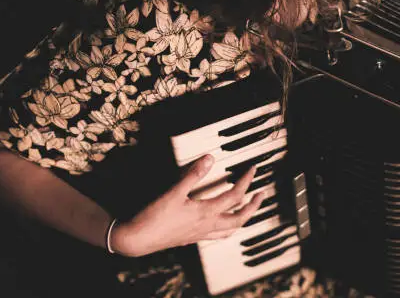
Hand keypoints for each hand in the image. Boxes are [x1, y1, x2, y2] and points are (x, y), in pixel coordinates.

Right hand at [110, 155, 265, 256]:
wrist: (138, 239)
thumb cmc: (155, 217)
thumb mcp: (174, 191)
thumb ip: (193, 174)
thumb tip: (209, 159)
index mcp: (206, 212)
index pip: (234, 196)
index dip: (246, 181)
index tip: (253, 170)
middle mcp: (207, 225)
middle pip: (240, 218)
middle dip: (253, 206)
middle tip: (261, 195)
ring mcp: (201, 234)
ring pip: (231, 229)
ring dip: (243, 219)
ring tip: (248, 211)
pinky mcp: (193, 238)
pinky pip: (218, 235)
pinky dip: (227, 229)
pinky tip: (223, 224)